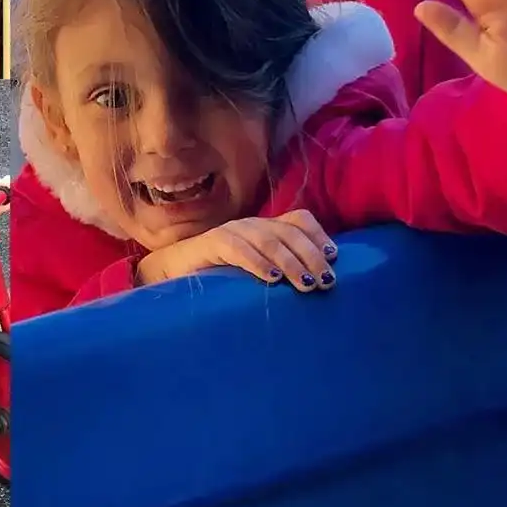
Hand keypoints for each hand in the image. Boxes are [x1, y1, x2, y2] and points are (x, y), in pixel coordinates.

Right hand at [136, 209, 336, 291]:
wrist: (172, 273)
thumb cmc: (219, 277)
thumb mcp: (256, 272)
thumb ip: (280, 271)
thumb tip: (317, 286)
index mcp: (265, 228)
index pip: (299, 219)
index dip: (318, 235)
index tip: (334, 258)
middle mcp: (251, 225)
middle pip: (289, 231)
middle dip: (311, 255)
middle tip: (326, 281)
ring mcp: (231, 231)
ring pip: (268, 240)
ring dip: (290, 262)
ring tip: (305, 284)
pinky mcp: (210, 243)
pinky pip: (237, 249)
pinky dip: (257, 263)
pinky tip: (271, 279)